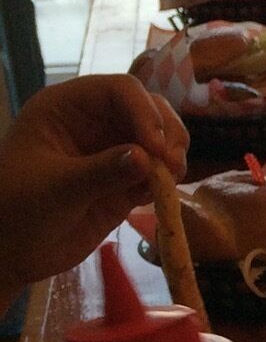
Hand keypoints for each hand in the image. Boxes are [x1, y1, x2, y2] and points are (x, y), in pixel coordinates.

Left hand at [0, 76, 188, 309]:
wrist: (11, 251)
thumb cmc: (16, 209)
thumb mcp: (55, 188)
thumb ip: (101, 171)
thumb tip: (148, 159)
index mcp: (67, 108)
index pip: (118, 91)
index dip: (144, 112)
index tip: (156, 148)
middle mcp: (93, 123)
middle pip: (148, 108)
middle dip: (166, 132)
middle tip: (173, 164)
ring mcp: (111, 152)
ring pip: (159, 138)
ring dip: (172, 155)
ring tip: (171, 180)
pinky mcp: (124, 182)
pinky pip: (157, 171)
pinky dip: (167, 180)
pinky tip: (161, 196)